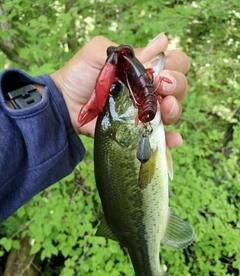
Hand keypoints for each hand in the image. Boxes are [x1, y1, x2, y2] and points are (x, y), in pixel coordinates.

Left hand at [51, 33, 189, 147]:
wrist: (64, 103)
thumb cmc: (80, 75)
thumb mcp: (99, 53)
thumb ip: (127, 51)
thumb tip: (162, 41)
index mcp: (144, 70)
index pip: (175, 64)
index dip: (176, 67)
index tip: (161, 72)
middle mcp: (149, 91)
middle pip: (179, 88)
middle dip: (177, 87)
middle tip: (161, 89)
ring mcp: (144, 112)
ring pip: (172, 111)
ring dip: (174, 110)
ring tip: (162, 110)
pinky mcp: (137, 131)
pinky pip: (159, 137)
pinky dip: (170, 139)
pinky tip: (173, 139)